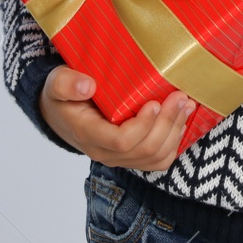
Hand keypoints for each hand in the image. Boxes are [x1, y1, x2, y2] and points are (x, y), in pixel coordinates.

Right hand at [38, 64, 195, 170]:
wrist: (62, 113)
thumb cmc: (63, 95)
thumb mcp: (57, 83)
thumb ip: (67, 84)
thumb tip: (87, 86)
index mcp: (88, 134)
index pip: (120, 141)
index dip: (142, 126)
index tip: (154, 102)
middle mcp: (105, 152)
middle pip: (144, 149)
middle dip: (167, 123)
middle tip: (180, 97)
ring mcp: (120, 158)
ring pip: (155, 157)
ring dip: (175, 131)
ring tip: (186, 105)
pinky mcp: (132, 156)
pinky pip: (158, 159)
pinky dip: (174, 141)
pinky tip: (181, 119)